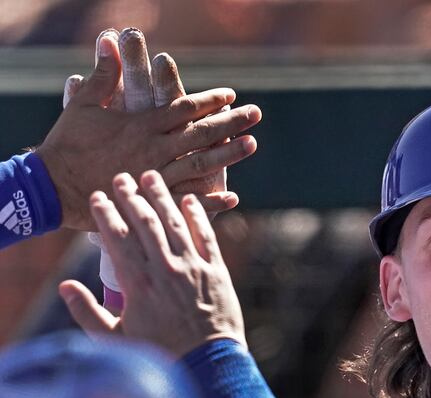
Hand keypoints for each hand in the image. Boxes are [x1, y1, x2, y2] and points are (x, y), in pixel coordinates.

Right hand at [38, 33, 260, 230]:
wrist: (54, 186)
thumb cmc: (68, 144)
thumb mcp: (84, 104)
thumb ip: (104, 76)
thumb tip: (110, 44)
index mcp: (142, 125)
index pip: (184, 109)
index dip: (209, 101)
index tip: (230, 96)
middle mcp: (155, 148)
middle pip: (201, 133)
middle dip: (231, 122)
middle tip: (256, 114)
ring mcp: (156, 175)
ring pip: (201, 163)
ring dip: (229, 154)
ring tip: (252, 144)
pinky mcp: (152, 200)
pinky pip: (187, 200)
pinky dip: (211, 201)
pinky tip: (233, 198)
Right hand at [58, 170, 246, 356]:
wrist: (207, 365)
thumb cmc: (159, 354)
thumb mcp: (115, 338)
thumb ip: (87, 311)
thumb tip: (66, 285)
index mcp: (138, 283)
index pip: (117, 238)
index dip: (106, 214)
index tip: (98, 197)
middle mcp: (165, 270)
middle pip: (145, 223)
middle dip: (131, 197)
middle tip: (122, 178)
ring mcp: (194, 269)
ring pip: (175, 224)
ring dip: (162, 198)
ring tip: (151, 178)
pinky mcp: (217, 273)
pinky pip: (207, 238)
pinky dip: (198, 217)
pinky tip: (189, 201)